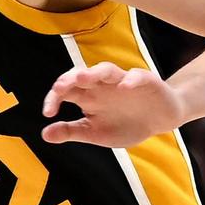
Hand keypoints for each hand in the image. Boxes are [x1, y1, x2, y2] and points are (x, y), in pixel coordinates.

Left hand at [41, 62, 184, 147]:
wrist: (160, 119)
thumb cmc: (125, 123)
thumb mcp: (96, 133)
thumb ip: (72, 131)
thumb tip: (45, 134)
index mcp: (88, 96)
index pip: (65, 90)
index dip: (53, 98)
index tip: (47, 113)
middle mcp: (102, 85)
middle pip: (81, 74)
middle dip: (69, 79)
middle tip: (59, 88)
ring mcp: (123, 81)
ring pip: (105, 70)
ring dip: (94, 72)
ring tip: (82, 78)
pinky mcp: (145, 81)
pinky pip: (137, 76)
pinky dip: (131, 79)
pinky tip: (125, 86)